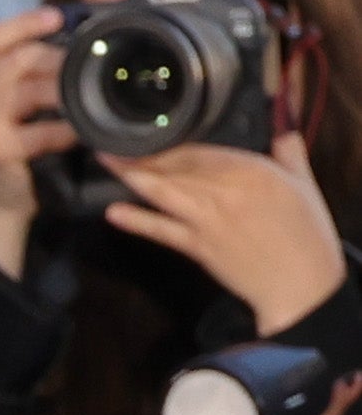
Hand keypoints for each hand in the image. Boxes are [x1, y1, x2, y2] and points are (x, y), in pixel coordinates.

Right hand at [0, 7, 66, 271]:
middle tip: (89, 65)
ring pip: (24, 90)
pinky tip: (80, 133)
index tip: (57, 17)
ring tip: (87, 96)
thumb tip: (94, 42)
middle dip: (57, 58)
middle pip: (17, 59)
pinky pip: (36, 132)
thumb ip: (48, 74)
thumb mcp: (29, 102)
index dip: (24, 22)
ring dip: (62, 91)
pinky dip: (63, 130)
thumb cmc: (23, 143)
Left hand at [107, 128, 350, 336]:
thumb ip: (290, 153)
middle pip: (178, 168)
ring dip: (134, 177)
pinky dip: (138, 221)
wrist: (298, 282)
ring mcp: (208, 220)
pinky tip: (114, 213)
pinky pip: (163, 231)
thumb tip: (283, 131)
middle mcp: (227, 192)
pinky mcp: (198, 247)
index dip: (174, 143)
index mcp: (255, 171)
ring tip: (107, 163)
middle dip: (145, 155)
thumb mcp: (305, 184)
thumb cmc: (306, 233)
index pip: (203, 151)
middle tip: (115, 144)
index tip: (153, 136)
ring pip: (166, 192)